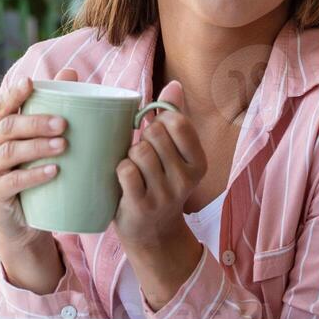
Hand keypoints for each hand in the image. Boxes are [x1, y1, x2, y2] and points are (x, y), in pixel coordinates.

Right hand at [0, 66, 79, 248]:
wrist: (24, 221)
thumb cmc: (35, 173)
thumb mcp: (43, 142)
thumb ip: (54, 108)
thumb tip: (71, 72)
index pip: (3, 106)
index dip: (15, 94)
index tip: (31, 83)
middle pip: (8, 127)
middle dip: (35, 122)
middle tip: (63, 124)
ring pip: (10, 152)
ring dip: (37, 147)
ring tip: (63, 146)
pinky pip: (13, 182)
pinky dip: (34, 175)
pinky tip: (53, 172)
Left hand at [112, 80, 207, 252]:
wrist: (153, 233)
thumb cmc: (160, 183)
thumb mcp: (175, 154)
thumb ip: (175, 118)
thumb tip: (174, 84)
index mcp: (198, 163)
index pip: (177, 122)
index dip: (158, 121)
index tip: (155, 133)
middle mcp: (186, 179)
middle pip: (154, 134)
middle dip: (142, 138)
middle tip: (142, 154)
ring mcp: (164, 194)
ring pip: (138, 151)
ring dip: (129, 155)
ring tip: (133, 167)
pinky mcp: (142, 206)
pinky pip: (125, 171)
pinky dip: (120, 170)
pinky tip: (124, 179)